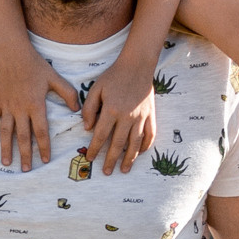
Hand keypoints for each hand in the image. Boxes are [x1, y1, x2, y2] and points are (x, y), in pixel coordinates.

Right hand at [0, 40, 81, 170]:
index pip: (41, 131)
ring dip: (6, 148)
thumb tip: (77, 110)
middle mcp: (20, 109)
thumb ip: (68, 94)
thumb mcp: (55, 78)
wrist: (13, 54)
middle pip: (23, 136)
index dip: (44, 147)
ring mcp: (7, 106)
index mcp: (36, 105)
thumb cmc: (36, 66)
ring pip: (6, 132)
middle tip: (26, 170)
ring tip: (7, 163)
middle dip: (25, 154)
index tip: (46, 160)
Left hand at [81, 51, 158, 175]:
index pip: (101, 135)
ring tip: (124, 170)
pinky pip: (150, 134)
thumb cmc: (113, 76)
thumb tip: (87, 128)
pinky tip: (140, 153)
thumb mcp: (95, 89)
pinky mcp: (151, 115)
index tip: (89, 158)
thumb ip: (89, 108)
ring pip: (135, 143)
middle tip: (106, 172)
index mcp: (111, 110)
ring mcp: (141, 117)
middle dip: (111, 160)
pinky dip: (146, 146)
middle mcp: (127, 116)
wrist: (137, 66)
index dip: (94, 149)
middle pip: (118, 144)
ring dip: (129, 159)